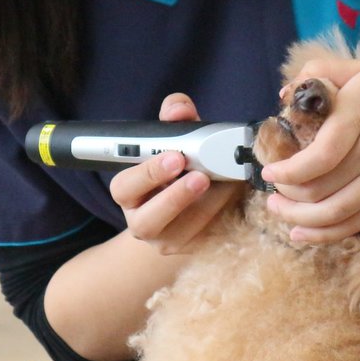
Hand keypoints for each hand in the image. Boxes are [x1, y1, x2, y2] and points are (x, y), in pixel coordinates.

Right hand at [109, 93, 240, 254]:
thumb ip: (177, 119)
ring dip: (204, 208)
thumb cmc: (183, 166)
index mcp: (130, 192)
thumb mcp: (178, 139)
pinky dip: (221, 218)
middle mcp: (142, 222)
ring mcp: (167, 242)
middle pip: (146, 221)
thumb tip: (179, 109)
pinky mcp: (193, 251)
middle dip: (174, 197)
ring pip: (178, 234)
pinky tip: (234, 197)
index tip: (176, 156)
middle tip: (201, 176)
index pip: (125, 187)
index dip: (148, 173)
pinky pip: (205, 240)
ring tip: (224, 185)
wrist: (198, 202)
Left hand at [260, 52, 359, 243]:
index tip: (270, 169)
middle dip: (288, 197)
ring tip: (280, 212)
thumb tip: (287, 94)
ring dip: (303, 220)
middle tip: (269, 192)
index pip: (322, 155)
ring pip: (340, 212)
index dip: (290, 170)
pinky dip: (330, 232)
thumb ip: (325, 73)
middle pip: (324, 190)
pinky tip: (306, 233)